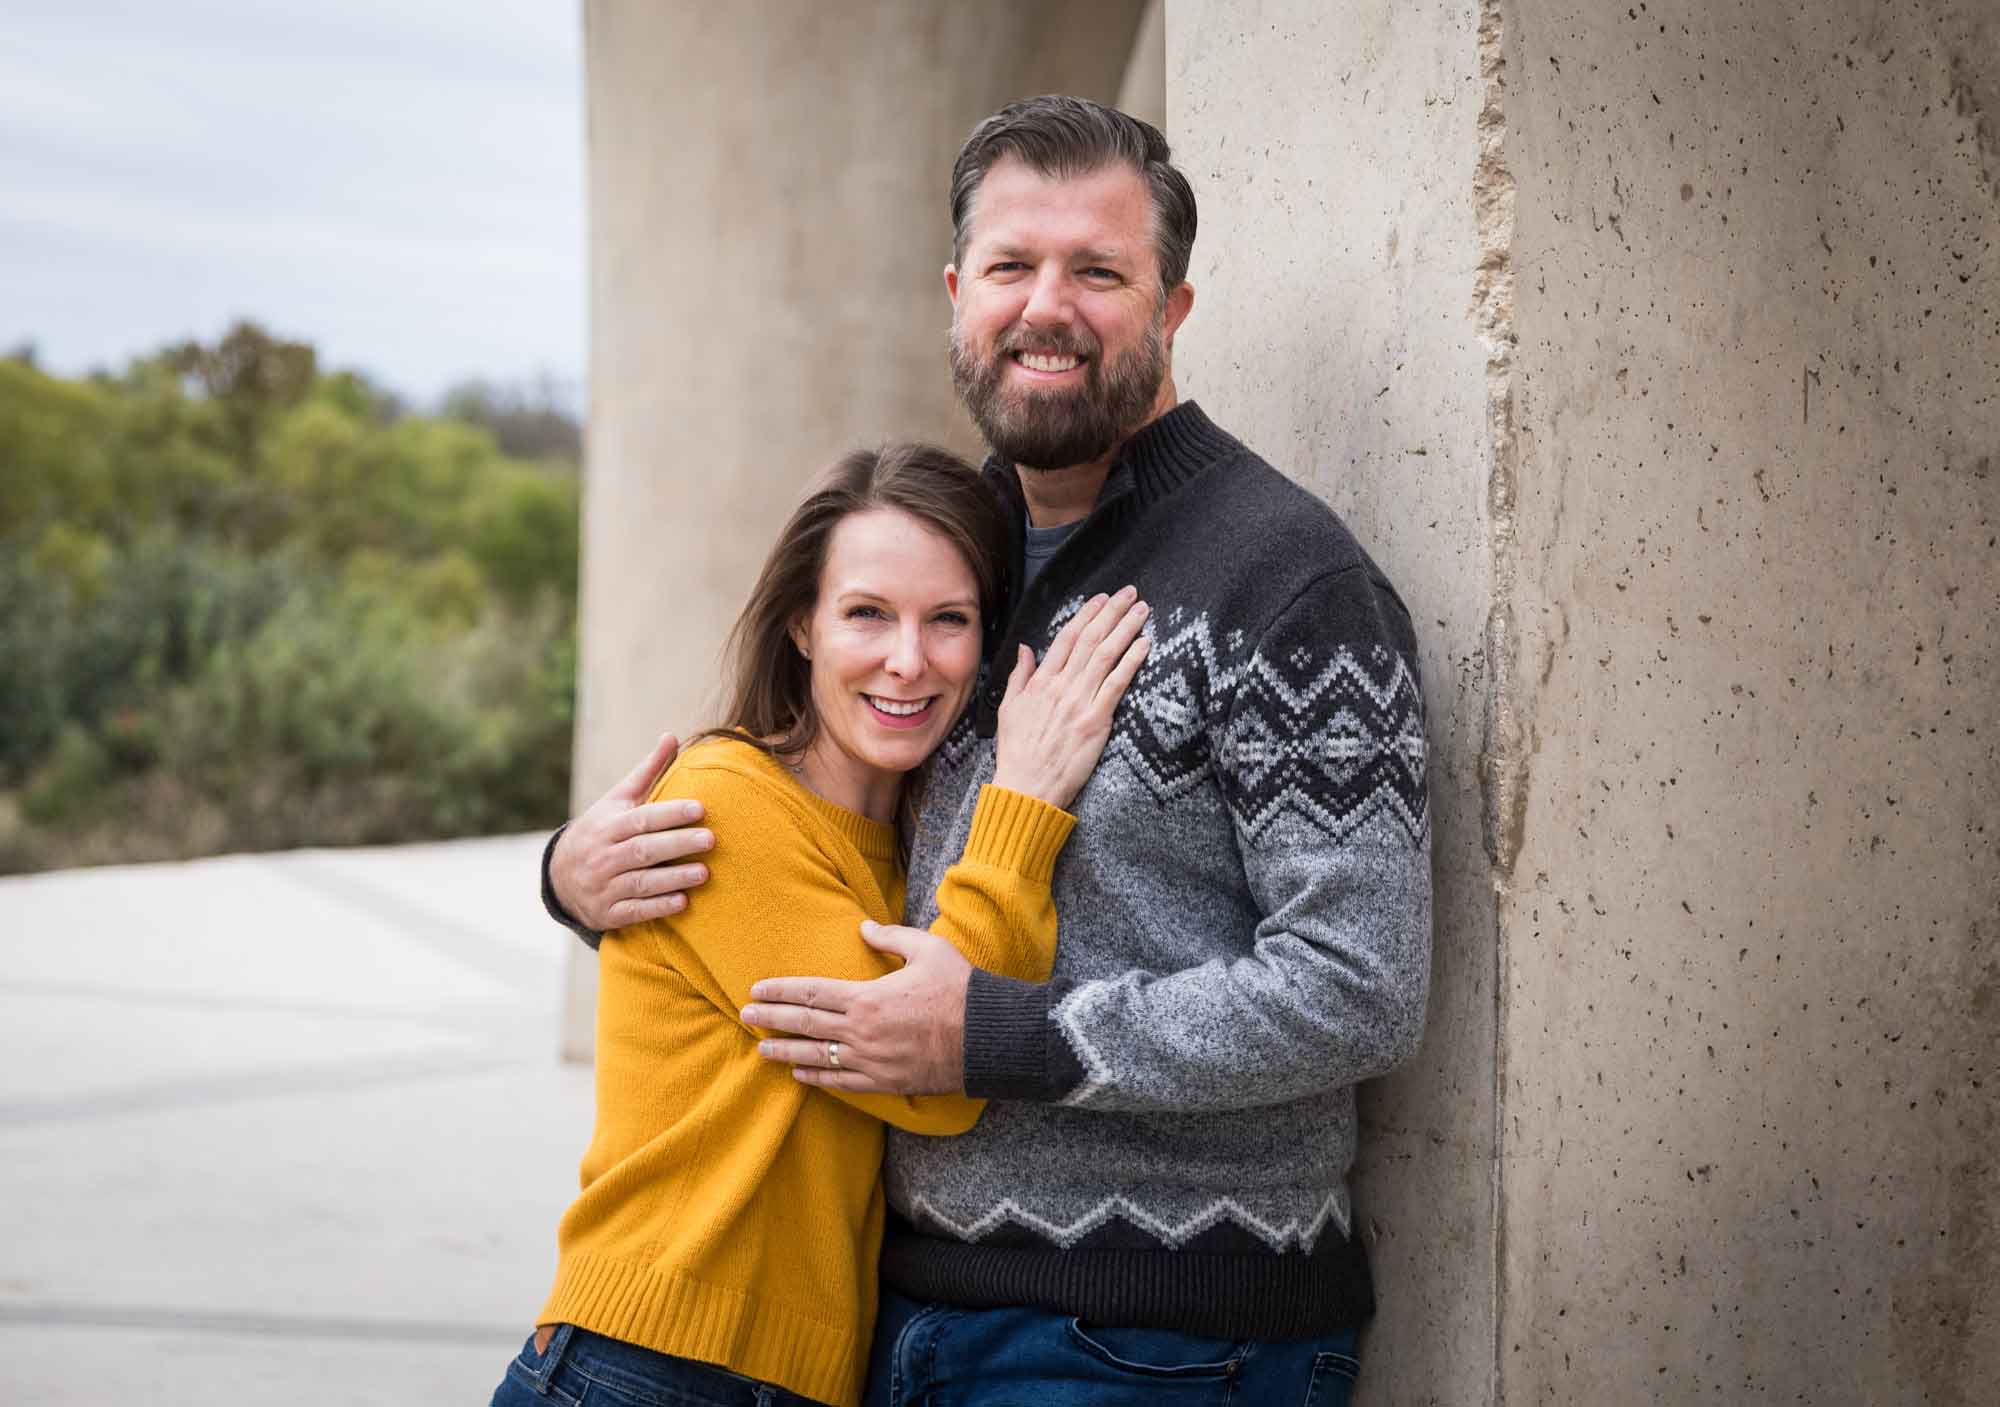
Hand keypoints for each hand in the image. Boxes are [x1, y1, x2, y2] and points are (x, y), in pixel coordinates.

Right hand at [549, 732, 714, 929]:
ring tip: (704, 873)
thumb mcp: (617, 800)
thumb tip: (672, 736)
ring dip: (673, 878)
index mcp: (608, 825)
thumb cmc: (601, 831)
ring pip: (640, 882)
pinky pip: (634, 911)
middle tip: (710, 839)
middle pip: (642, 850)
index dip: (670, 814)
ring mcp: (604, 886)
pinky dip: (657, 907)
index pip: (641, 818)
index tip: (700, 808)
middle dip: (677, 844)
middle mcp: (603, 856)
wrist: (560, 877)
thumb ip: (647, 772)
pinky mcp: (608, 913)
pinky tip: (683, 902)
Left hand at [741, 922, 970, 1093]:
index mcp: (867, 996)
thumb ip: (891, 937)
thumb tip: (864, 926)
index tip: (757, 990)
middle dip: (772, 1020)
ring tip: (762, 1049)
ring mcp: (870, 1060)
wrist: (987, 1037)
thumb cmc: (959, 989)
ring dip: (786, 1052)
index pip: (811, 992)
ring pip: (817, 1057)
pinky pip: (842, 1083)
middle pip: (805, 1025)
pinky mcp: (884, 1081)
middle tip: (745, 1017)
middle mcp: (861, 1031)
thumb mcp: (927, 949)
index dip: (781, 991)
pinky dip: (818, 1079)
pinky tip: (801, 1075)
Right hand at [990, 586, 1149, 809]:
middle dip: (1112, 613)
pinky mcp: (1096, 721)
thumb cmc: (1018, 752)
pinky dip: (1132, 661)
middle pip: (1091, 640)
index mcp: (1040, 682)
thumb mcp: (1009, 709)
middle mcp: (1061, 686)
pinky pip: (1117, 684)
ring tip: (1141, 610)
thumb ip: (1020, 676)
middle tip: (1129, 593)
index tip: (1101, 599)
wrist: (1027, 787)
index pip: (1067, 638)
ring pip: (1106, 655)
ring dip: (1126, 628)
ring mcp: (1079, 702)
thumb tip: (1026, 649)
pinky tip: (1144, 644)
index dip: (1086, 614)